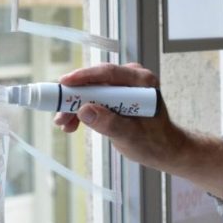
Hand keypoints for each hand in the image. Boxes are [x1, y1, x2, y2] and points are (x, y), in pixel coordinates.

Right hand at [54, 63, 222, 197]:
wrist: (164, 150)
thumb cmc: (154, 143)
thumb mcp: (131, 136)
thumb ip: (109, 123)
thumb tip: (83, 110)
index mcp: (142, 82)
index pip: (109, 73)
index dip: (84, 76)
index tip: (64, 83)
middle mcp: (134, 78)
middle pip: (97, 81)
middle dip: (75, 96)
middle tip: (58, 112)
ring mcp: (125, 85)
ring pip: (92, 89)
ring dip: (76, 105)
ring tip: (63, 124)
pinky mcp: (118, 94)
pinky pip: (95, 97)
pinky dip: (83, 109)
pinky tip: (72, 124)